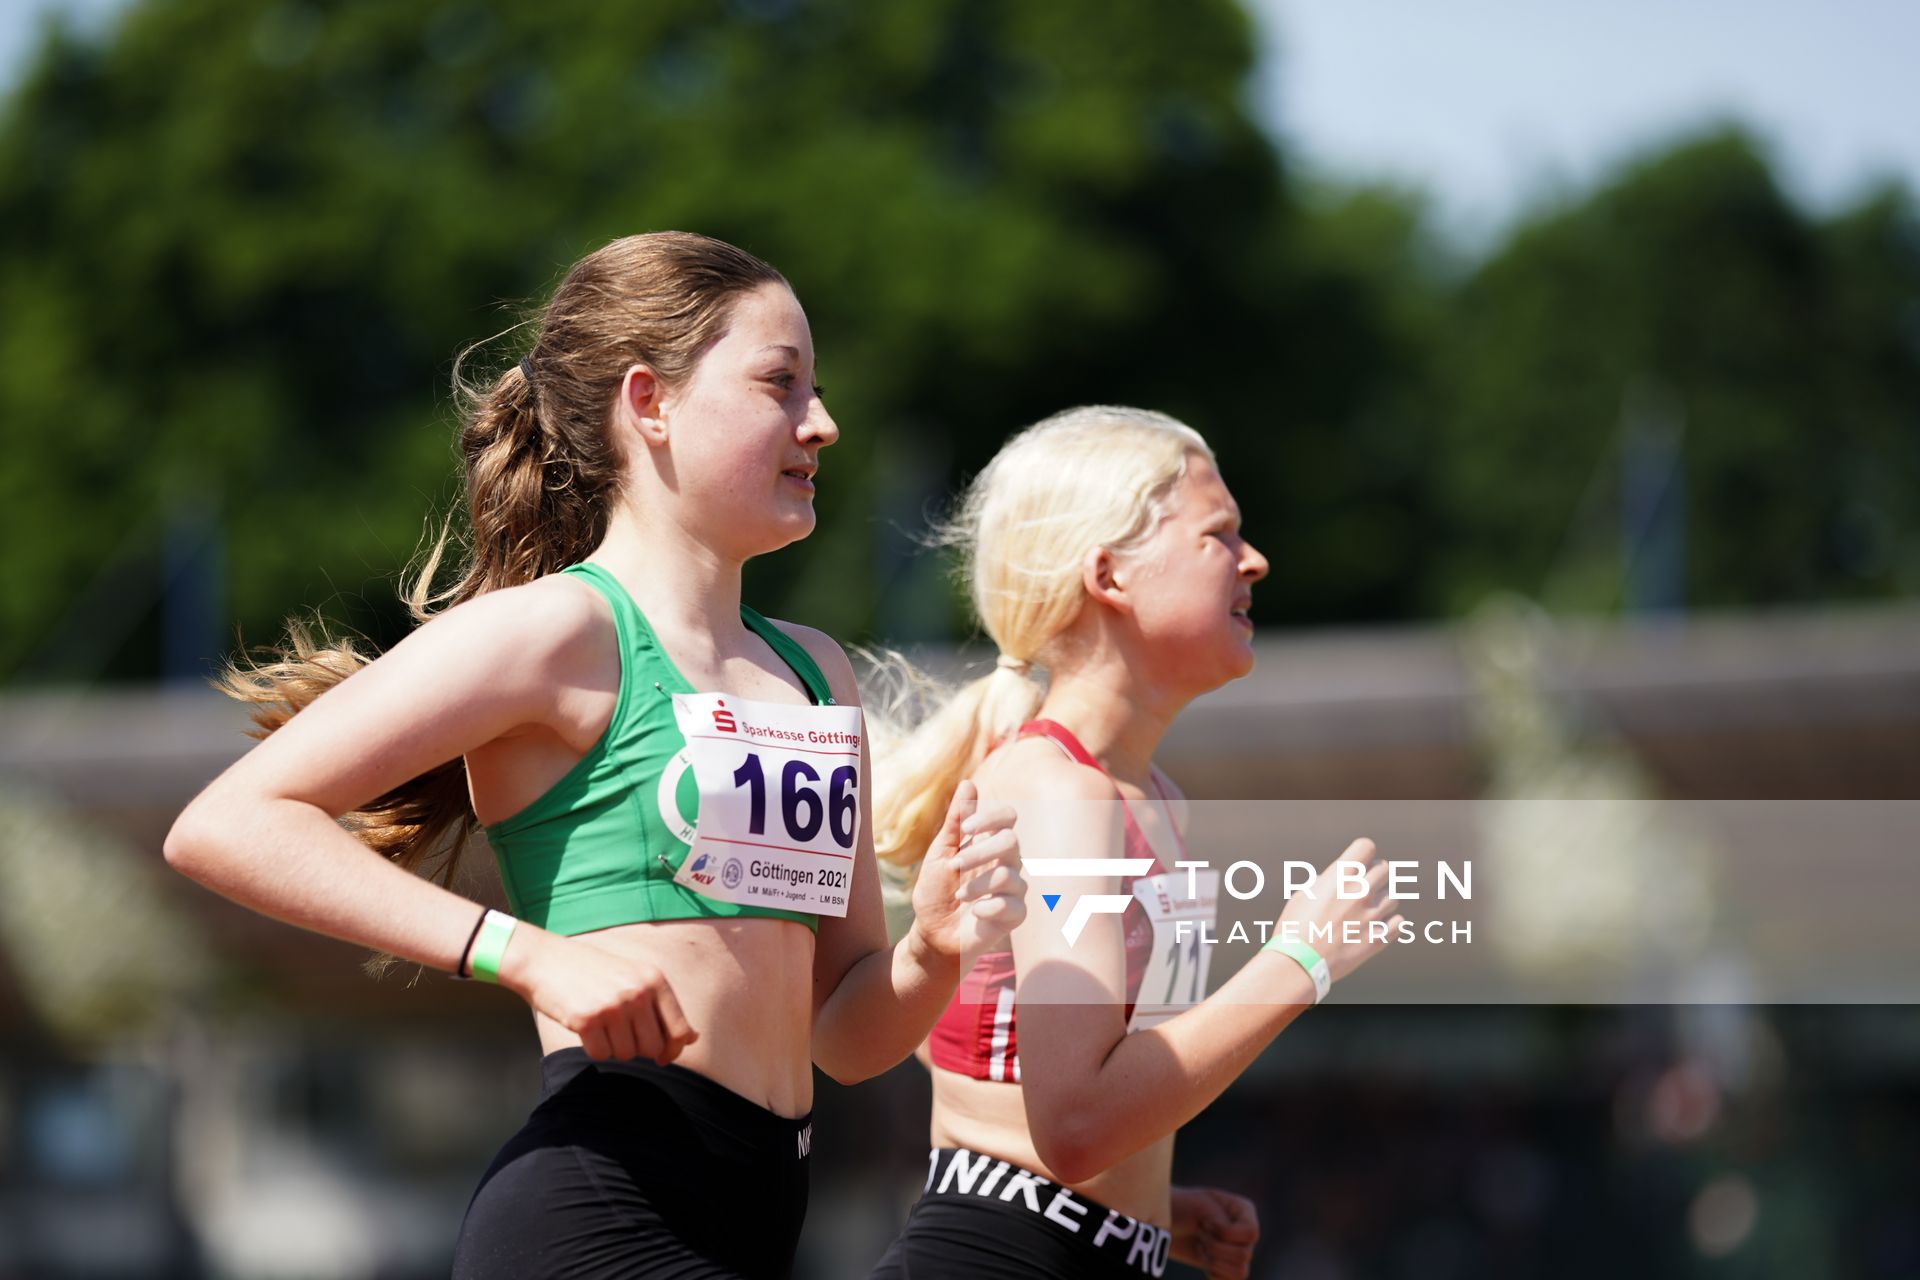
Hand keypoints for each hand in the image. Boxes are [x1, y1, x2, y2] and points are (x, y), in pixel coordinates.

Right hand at [504, 927, 697, 1063]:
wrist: (547, 959)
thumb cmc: (593, 972)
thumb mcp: (635, 977)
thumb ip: (663, 1006)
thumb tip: (692, 1039)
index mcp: (655, 980)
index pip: (680, 1030)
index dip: (673, 1050)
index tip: (663, 1057)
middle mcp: (638, 993)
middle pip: (652, 1048)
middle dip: (638, 1048)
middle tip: (620, 1033)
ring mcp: (613, 1006)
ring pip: (627, 1054)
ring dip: (614, 1047)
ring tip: (601, 1023)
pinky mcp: (587, 1020)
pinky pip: (600, 1054)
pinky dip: (593, 1048)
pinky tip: (586, 1027)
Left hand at [907, 779, 1025, 963]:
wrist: (933, 935)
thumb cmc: (937, 892)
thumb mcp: (940, 854)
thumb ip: (956, 821)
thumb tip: (968, 782)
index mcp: (990, 844)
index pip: (1008, 817)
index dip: (990, 817)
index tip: (964, 829)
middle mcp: (1007, 863)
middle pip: (1011, 841)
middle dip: (980, 851)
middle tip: (955, 866)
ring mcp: (1013, 889)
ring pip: (1010, 874)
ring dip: (978, 884)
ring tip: (959, 896)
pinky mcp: (1015, 916)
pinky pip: (1014, 905)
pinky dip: (990, 907)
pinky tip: (975, 913)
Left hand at [1170, 1185, 1259, 1278]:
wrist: (1161, 1220)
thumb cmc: (1181, 1206)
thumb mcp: (1202, 1206)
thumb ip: (1224, 1223)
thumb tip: (1240, 1251)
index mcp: (1243, 1210)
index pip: (1251, 1233)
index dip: (1227, 1234)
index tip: (1205, 1222)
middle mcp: (1244, 1232)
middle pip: (1244, 1255)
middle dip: (1215, 1247)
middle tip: (1200, 1233)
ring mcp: (1236, 1250)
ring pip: (1241, 1272)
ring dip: (1214, 1261)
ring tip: (1201, 1246)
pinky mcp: (1226, 1267)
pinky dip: (1215, 1274)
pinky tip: (1203, 1259)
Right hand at [1273, 837, 1401, 983]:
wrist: (1299, 962)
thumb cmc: (1295, 928)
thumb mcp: (1304, 895)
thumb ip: (1326, 882)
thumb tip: (1336, 879)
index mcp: (1339, 876)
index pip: (1366, 847)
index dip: (1363, 854)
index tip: (1359, 863)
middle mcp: (1360, 891)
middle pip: (1384, 869)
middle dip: (1375, 875)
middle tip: (1365, 887)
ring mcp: (1372, 914)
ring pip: (1393, 897)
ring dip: (1381, 902)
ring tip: (1365, 913)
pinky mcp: (1379, 937)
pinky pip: (1399, 922)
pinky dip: (1391, 924)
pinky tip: (1377, 927)